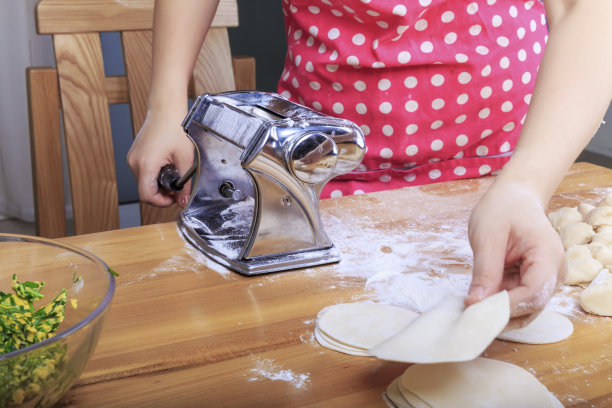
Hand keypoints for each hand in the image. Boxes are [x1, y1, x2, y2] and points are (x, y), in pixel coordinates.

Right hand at [127, 109, 193, 207]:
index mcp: (146, 164)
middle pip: (145, 190)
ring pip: (144, 182)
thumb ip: (185, 183)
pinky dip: (154, 175)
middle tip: (177, 186)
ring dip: (158, 183)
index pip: (146, 195)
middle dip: (161, 193)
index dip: (160, 202)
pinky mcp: (134, 155)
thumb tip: (183, 200)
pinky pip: (142, 172)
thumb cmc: (174, 128)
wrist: (166, 109)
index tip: (173, 199)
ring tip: (173, 172)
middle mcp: (134, 162)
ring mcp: (132, 158)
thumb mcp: (185, 158)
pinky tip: (165, 166)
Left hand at [465, 181, 566, 319]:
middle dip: (501, 312)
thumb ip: (484, 271)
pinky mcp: (536, 282)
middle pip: (532, 306)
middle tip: (469, 312)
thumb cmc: (502, 210)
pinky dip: (500, 302)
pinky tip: (481, 298)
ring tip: (472, 304)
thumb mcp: (487, 238)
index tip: (477, 308)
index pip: (534, 292)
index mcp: (548, 255)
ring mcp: (548, 279)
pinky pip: (520, 300)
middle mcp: (555, 272)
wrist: (514, 198)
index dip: (507, 305)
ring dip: (499, 310)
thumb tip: (475, 303)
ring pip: (526, 308)